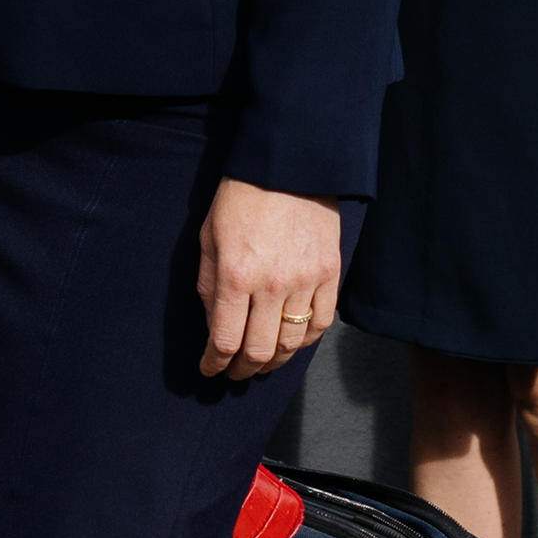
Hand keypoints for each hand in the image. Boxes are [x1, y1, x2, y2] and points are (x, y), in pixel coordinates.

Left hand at [198, 178, 343, 380]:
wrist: (288, 164)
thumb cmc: (241, 197)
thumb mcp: (209, 237)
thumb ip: (208, 284)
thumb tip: (214, 325)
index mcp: (235, 275)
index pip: (224, 340)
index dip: (214, 363)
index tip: (209, 370)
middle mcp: (271, 285)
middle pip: (258, 351)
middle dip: (241, 370)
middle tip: (234, 373)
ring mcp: (305, 280)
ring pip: (291, 343)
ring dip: (273, 361)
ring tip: (262, 363)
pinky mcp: (330, 272)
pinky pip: (321, 323)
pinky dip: (305, 341)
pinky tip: (292, 342)